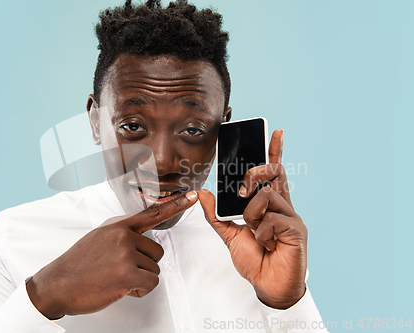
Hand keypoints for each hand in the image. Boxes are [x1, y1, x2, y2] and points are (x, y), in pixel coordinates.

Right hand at [26, 191, 197, 318]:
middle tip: (119, 270)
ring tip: (114, 278)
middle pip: (157, 251)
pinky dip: (139, 290)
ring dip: (139, 279)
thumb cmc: (77, 264)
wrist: (57, 283)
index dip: (175, 204)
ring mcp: (125, 253)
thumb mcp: (98, 238)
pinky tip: (120, 287)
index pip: (152, 213)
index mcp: (117, 226)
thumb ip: (121, 234)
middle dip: (144, 265)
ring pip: (154, 269)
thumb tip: (138, 237)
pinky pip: (150, 282)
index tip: (192, 196)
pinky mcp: (127, 273)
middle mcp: (123, 236)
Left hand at [198, 129, 306, 308]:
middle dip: (254, 174)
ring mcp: (291, 217)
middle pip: (273, 172)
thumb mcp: (229, 234)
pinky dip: (261, 232)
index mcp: (269, 205)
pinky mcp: (296, 230)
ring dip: (252, 213)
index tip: (275, 132)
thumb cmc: (255, 260)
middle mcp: (282, 206)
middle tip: (241, 192)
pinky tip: (266, 244)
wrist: (267, 286)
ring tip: (255, 231)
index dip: (275, 151)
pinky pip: (272, 219)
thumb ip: (216, 213)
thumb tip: (202, 193)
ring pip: (266, 195)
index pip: (274, 172)